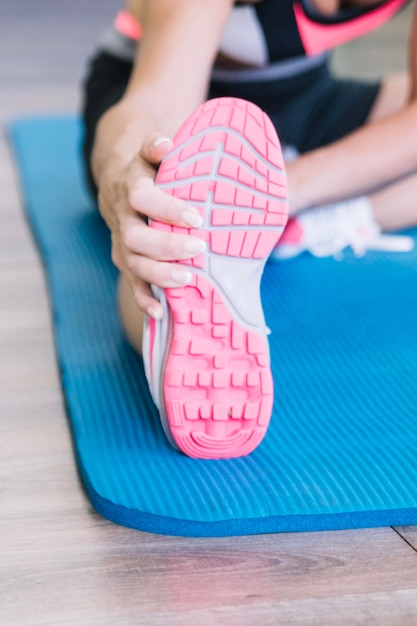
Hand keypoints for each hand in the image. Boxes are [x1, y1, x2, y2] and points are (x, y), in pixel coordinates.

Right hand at [98, 133, 204, 319]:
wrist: (119, 186)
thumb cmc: (149, 172)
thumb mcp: (150, 154)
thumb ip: (155, 147)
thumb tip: (167, 144)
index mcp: (130, 188)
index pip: (142, 197)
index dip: (167, 208)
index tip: (196, 217)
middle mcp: (122, 218)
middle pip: (135, 237)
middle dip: (166, 245)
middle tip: (199, 248)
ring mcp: (121, 243)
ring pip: (133, 263)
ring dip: (158, 274)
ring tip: (186, 279)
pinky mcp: (125, 261)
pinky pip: (131, 283)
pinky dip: (144, 299)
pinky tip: (159, 312)